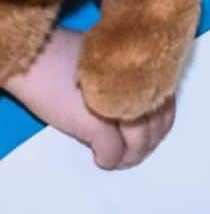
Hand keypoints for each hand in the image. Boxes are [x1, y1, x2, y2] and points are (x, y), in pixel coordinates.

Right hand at [5, 28, 175, 168]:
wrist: (38, 57)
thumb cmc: (69, 52)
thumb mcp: (111, 61)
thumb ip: (131, 78)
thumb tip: (143, 104)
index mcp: (145, 69)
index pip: (168, 103)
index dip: (161, 123)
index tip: (153, 134)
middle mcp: (140, 87)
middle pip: (156, 125)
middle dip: (147, 144)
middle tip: (134, 152)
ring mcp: (121, 106)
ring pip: (139, 143)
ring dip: (130, 157)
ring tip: (119, 159)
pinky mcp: (98, 124)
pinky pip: (113, 152)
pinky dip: (109, 160)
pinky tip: (101, 160)